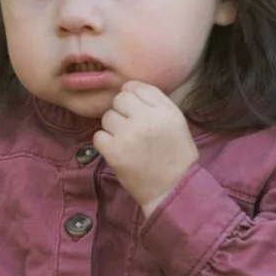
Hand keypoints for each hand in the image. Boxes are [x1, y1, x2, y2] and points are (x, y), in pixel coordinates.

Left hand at [93, 82, 198, 214]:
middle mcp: (146, 119)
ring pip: (107, 117)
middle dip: (122, 111)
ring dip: (113, 128)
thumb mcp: (176, 121)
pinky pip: (98, 136)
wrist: (172, 189)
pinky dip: (106, 143)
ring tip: (127, 141)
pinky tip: (118, 150)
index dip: (132, 97)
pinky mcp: (114, 152)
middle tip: (131, 128)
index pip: (135, 87)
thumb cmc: (176, 154)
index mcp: (164, 110)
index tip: (135, 110)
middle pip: (119, 99)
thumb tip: (129, 86)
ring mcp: (128, 136)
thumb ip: (156, 100)